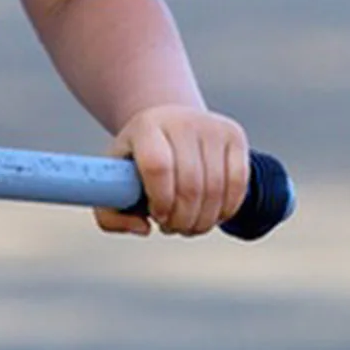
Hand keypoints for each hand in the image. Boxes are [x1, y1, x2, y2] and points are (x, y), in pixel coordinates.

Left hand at [95, 105, 248, 236]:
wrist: (167, 126)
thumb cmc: (136, 162)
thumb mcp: (111, 181)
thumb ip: (110, 215)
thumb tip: (144, 229)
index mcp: (145, 127)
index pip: (157, 167)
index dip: (160, 200)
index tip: (156, 216)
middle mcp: (181, 121)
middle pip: (190, 184)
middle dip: (181, 219)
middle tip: (171, 227)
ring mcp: (212, 126)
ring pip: (216, 189)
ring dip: (202, 220)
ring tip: (187, 225)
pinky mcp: (235, 136)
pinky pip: (238, 184)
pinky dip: (225, 210)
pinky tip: (209, 216)